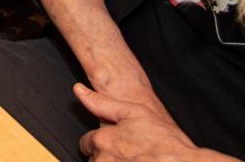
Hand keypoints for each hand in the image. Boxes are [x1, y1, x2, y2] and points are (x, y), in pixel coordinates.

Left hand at [75, 84, 214, 161]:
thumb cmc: (165, 142)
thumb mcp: (135, 112)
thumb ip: (102, 103)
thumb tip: (79, 90)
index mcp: (103, 140)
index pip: (86, 143)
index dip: (101, 142)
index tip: (116, 143)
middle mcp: (104, 160)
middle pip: (94, 159)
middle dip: (107, 156)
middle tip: (130, 154)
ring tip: (134, 160)